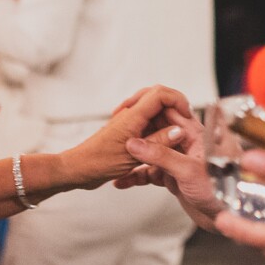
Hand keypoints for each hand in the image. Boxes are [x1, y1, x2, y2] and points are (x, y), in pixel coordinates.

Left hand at [60, 86, 186, 189]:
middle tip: (185, 121)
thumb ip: (157, 142)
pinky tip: (161, 142)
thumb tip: (179, 130)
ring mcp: (128, 122)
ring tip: (176, 135)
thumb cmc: (97, 163)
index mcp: (132, 116)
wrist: (77, 170)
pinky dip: (157, 128)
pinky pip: (147, 123)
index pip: (159, 94)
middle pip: (157, 96)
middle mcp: (130, 115)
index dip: (177, 100)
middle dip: (174, 106)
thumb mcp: (132, 156)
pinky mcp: (127, 132)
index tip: (187, 115)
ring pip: (153, 110)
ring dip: (167, 118)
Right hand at [118, 93, 219, 228]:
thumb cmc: (222, 191)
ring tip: (114, 157)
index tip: (130, 106)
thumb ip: (162, 156)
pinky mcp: (175, 177)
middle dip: (137, 130)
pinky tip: (121, 181)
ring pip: (152, 151)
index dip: (151, 106)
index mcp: (197, 133)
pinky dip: (137, 175)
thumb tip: (134, 142)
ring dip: (134, 155)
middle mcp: (188, 143)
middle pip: (158, 129)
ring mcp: (180, 160)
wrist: (228, 219)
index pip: (171, 110)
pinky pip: (151, 172)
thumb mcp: (189, 171)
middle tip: (116, 132)